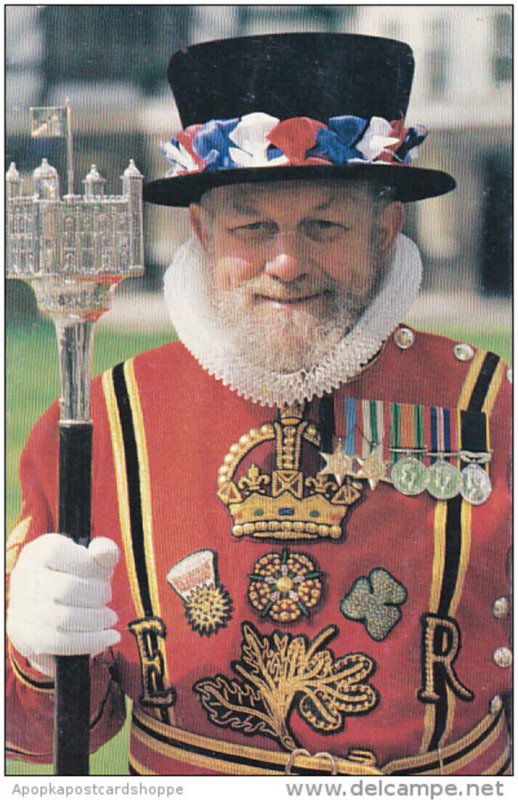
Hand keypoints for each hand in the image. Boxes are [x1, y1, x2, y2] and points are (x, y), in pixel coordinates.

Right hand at [7, 534, 119, 677]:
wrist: (52, 603)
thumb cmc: (77, 576)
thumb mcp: (92, 560)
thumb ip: (103, 552)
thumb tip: (104, 551)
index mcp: (39, 552)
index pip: (60, 552)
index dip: (87, 565)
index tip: (103, 575)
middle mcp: (25, 577)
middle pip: (65, 588)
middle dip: (96, 596)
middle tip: (107, 599)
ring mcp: (20, 606)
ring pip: (62, 619)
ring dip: (95, 621)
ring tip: (110, 618)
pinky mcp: (23, 634)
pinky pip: (57, 643)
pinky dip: (87, 642)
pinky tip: (106, 639)